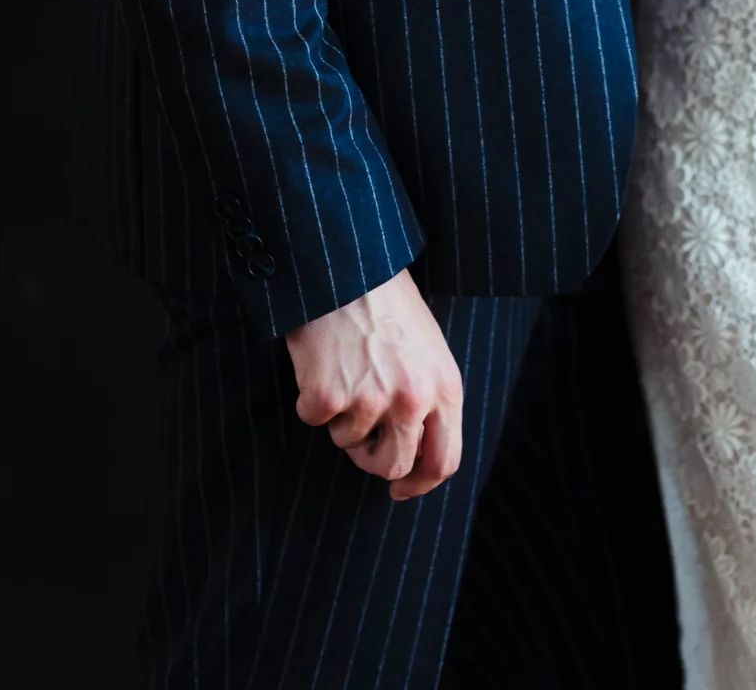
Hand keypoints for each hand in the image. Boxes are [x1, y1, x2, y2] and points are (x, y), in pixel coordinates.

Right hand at [286, 268, 463, 499]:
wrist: (346, 265)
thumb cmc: (386, 302)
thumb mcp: (427, 349)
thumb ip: (429, 398)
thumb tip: (418, 454)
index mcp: (445, 387)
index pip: (445, 461)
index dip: (421, 484)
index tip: (400, 491)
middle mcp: (413, 399)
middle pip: (395, 467)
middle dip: (374, 459)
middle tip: (363, 437)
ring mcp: (371, 399)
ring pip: (350, 444)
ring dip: (342, 417)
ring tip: (345, 369)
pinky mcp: (330, 396)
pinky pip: (314, 420)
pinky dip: (311, 397)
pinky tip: (320, 360)